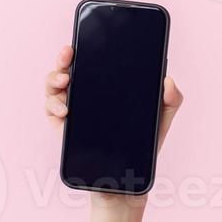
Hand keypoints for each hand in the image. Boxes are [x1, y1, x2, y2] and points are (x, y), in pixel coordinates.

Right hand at [45, 43, 183, 208]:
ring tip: (64, 83)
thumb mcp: (162, 119)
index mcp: (107, 87)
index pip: (92, 61)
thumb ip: (171, 99)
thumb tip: (168, 80)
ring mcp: (73, 110)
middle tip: (68, 57)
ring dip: (53, 80)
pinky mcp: (64, 129)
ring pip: (54, 87)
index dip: (83, 49)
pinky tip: (63, 111)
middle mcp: (87, 95)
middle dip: (62, 59)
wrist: (129, 178)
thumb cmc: (144, 145)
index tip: (80, 43)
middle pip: (67, 69)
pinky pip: (50, 112)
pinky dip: (52, 107)